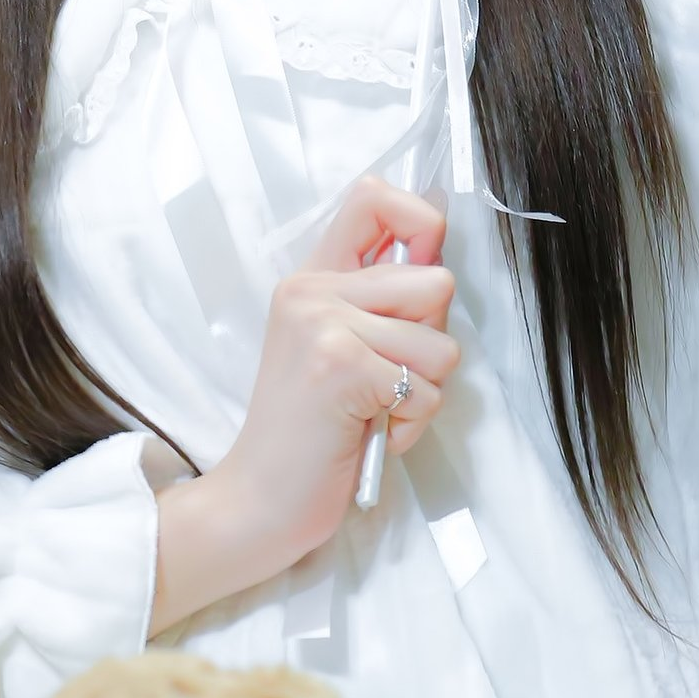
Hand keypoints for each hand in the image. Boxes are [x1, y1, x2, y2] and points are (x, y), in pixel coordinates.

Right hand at [151, 176, 457, 630]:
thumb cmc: (307, 432)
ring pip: (440, 342)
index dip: (421, 221)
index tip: (418, 272)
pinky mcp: (343, 367)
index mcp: (311, 277)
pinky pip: (428, 389)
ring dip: (424, 390)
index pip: (374, 196)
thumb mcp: (332, 345)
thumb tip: (440, 257)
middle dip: (432, 338)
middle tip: (390, 374)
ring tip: (377, 410)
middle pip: (436, 279)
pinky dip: (413, 425)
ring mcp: (325, 325)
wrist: (257, 500)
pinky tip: (371, 434)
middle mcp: (313, 289)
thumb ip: (375, 300)